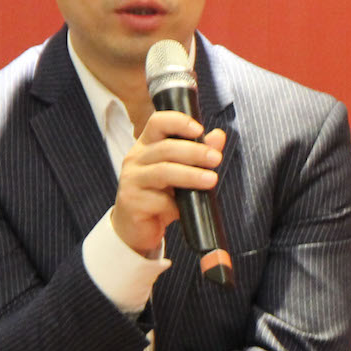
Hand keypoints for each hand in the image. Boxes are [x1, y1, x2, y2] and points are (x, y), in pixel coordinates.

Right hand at [109, 110, 226, 256]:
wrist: (137, 228)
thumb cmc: (160, 196)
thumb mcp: (182, 173)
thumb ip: (199, 154)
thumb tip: (219, 136)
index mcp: (147, 145)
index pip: (158, 123)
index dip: (178, 122)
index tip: (199, 130)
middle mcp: (136, 159)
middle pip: (165, 148)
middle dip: (194, 152)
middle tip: (216, 159)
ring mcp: (131, 180)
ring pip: (163, 171)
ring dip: (190, 175)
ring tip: (211, 180)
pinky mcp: (131, 201)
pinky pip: (158, 199)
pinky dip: (176, 204)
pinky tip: (185, 208)